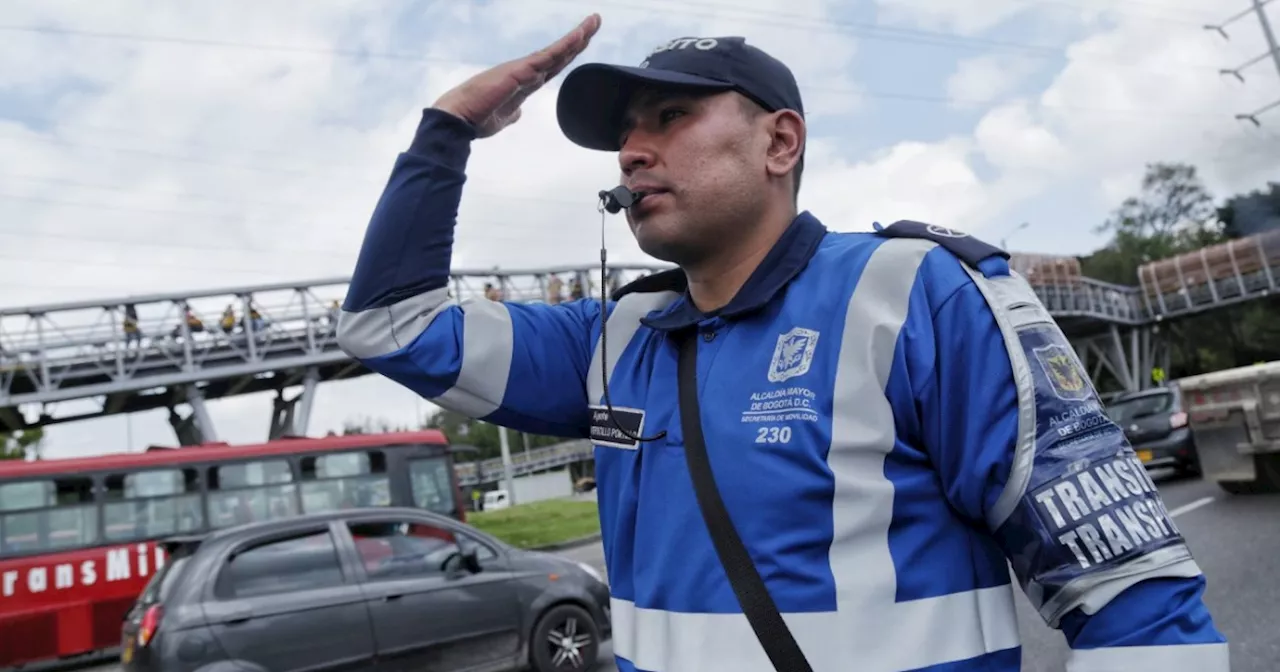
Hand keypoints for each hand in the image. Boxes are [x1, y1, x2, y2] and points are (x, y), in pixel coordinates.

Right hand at [432, 14, 601, 137]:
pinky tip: (579, 36)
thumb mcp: (503, 118)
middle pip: (560, 54)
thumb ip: (514, 112)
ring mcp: (525, 70)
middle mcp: (527, 71)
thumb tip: (520, 112)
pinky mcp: (521, 72)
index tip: (584, 40)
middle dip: (579, 38)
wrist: (460, 119)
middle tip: (595, 20)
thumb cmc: (477, 118)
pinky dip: (565, 46)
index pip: (553, 65)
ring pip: (558, 51)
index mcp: (525, 82)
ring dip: (577, 36)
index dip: (570, 53)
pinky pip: (549, 57)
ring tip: (594, 21)